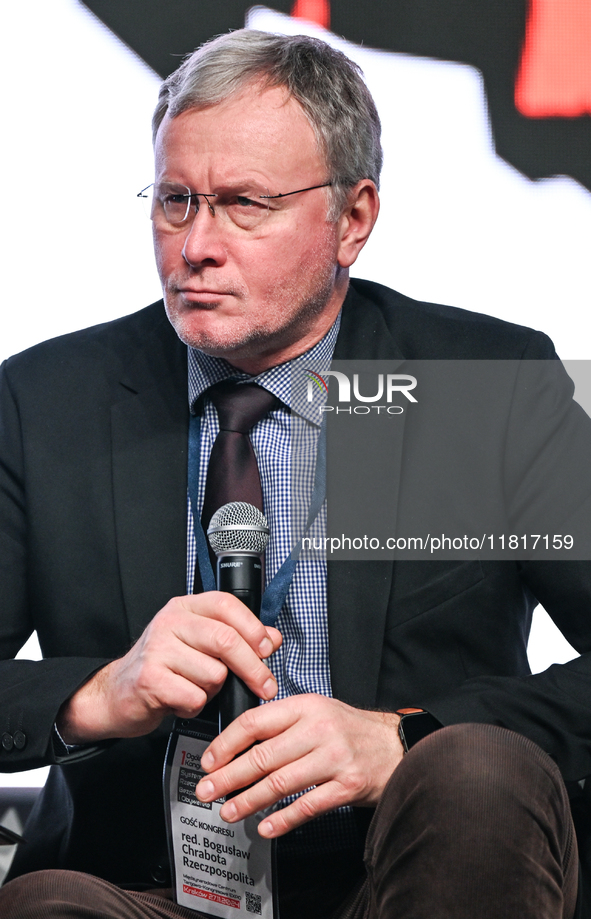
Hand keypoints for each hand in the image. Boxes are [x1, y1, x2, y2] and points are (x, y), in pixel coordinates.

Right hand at [56, 592, 281, 743]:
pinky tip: (182, 701)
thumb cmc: (163, 668)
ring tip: (196, 689)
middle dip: (253, 668)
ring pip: (214, 674)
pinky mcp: (150, 679)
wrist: (116, 694)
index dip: (253, 628)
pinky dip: (195, 706)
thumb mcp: (199, 644)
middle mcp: (169, 622)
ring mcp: (157, 649)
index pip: (226, 605)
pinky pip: (195, 697)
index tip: (268, 650)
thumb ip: (237, 638)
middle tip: (266, 686)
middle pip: (226, 640)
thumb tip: (273, 638)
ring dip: (213, 691)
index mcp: (185, 607)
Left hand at [195, 694, 403, 837]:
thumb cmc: (352, 731)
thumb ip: (283, 723)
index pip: (255, 722)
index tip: (208, 761)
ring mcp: (335, 758)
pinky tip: (266, 827)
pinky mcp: (348, 786)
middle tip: (207, 791)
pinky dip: (283, 819)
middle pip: (263, 756)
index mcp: (306, 706)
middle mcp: (319, 729)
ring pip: (280, 783)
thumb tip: (238, 745)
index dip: (226, 743)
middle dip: (228, 777)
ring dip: (249, 801)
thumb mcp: (318, 711)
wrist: (398, 746)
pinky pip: (308, 806)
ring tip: (229, 811)